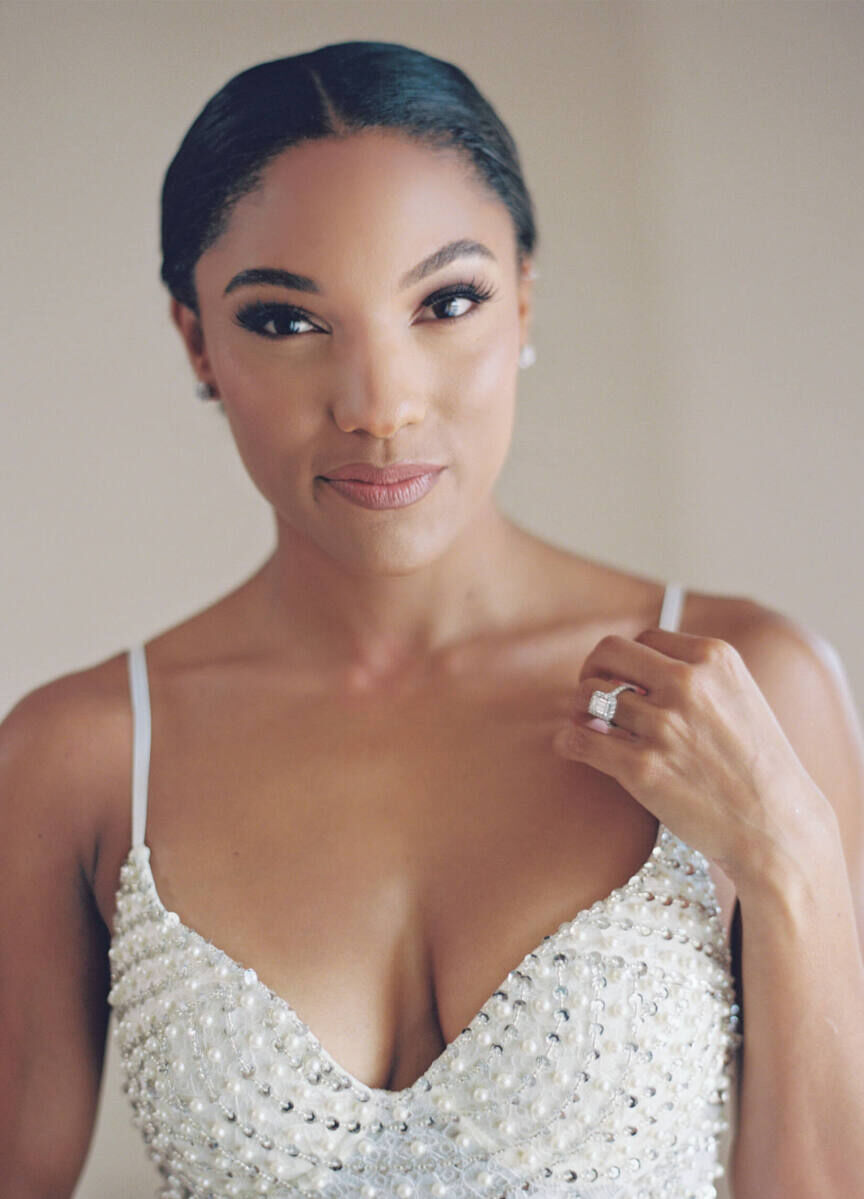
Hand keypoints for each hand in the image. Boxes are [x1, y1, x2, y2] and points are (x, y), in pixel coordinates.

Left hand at [552, 628, 821, 880]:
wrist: (777, 828)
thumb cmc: (757, 766)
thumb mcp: (739, 698)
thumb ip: (694, 675)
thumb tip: (628, 672)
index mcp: (713, 658)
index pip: (644, 638)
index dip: (630, 662)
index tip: (626, 682)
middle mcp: (687, 684)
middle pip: (607, 653)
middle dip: (593, 672)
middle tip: (593, 695)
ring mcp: (664, 726)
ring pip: (588, 695)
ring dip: (581, 711)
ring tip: (592, 727)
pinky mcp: (642, 768)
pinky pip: (579, 739)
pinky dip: (569, 740)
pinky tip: (573, 746)